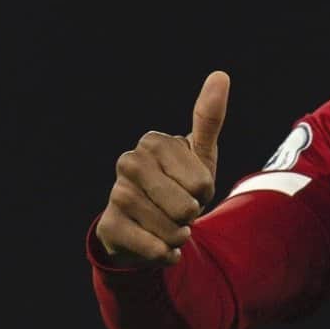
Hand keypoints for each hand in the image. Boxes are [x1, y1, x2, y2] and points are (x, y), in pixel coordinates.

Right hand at [95, 70, 229, 266]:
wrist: (148, 226)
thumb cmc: (179, 185)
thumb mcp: (199, 154)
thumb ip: (208, 118)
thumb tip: (220, 75)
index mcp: (153, 142)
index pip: (202, 182)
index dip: (205, 193)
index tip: (191, 187)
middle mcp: (129, 163)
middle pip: (186, 206)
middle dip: (192, 216)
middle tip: (179, 209)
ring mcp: (115, 194)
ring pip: (171, 229)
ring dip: (179, 236)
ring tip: (169, 226)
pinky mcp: (108, 227)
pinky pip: (154, 248)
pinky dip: (166, 254)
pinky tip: (161, 247)